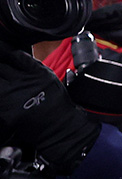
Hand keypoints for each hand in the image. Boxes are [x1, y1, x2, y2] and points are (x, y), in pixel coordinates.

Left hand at [0, 43, 99, 173]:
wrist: (59, 126)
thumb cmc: (55, 102)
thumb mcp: (48, 78)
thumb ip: (31, 66)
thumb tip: (13, 56)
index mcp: (36, 72)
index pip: (14, 55)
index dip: (6, 52)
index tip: (3, 52)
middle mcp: (23, 82)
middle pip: (0, 68)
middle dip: (0, 68)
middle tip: (4, 72)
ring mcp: (13, 96)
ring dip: (0, 81)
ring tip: (7, 85)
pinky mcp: (6, 111)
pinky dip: (1, 96)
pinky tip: (7, 96)